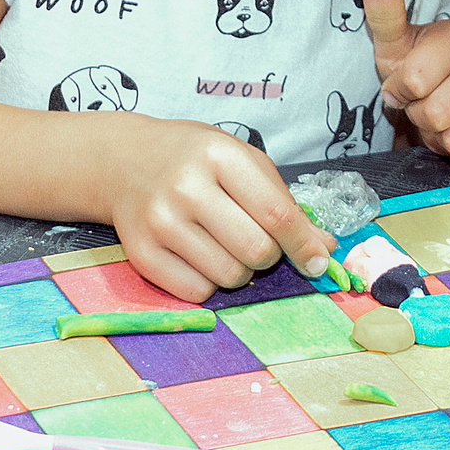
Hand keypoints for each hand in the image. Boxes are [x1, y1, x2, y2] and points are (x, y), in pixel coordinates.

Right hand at [100, 117, 331, 302]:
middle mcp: (187, 188)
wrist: (125, 161)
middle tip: (258, 242)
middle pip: (255, 250)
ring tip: (226, 245)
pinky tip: (202, 257)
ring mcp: (160, 223)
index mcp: (220, 157)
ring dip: (241, 271)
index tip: (319, 262)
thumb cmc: (196, 160)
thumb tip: (323, 249)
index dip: (304, 243)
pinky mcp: (140, 253)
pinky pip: (196, 292)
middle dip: (270, 256)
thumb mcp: (243, 161)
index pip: (276, 213)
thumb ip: (283, 202)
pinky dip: (211, 284)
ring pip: (229, 276)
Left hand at [365, 0, 449, 179]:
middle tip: (425, 107)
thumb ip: (385, 12)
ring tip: (445, 122)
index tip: (404, 86)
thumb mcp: (393, 44)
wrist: (445, 96)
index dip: (399, 93)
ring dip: (442, 142)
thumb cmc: (416, 70)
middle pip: (437, 115)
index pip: (415, 82)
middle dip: (421, 120)